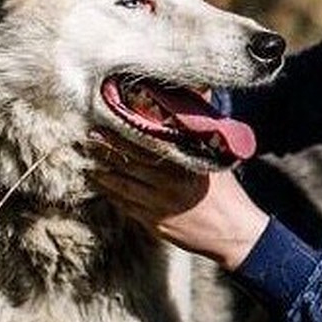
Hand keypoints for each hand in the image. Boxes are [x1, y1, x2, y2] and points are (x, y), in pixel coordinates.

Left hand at [86, 131, 269, 270]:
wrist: (234, 234)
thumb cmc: (228, 193)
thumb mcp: (218, 158)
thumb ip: (202, 126)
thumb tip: (202, 88)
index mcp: (184, 164)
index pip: (146, 143)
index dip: (122, 133)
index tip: (104, 121)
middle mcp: (169, 184)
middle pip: (128, 162)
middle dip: (105, 149)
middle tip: (87, 137)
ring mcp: (160, 206)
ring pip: (122, 185)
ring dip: (102, 172)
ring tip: (88, 160)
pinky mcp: (155, 224)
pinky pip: (125, 206)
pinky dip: (111, 194)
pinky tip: (102, 185)